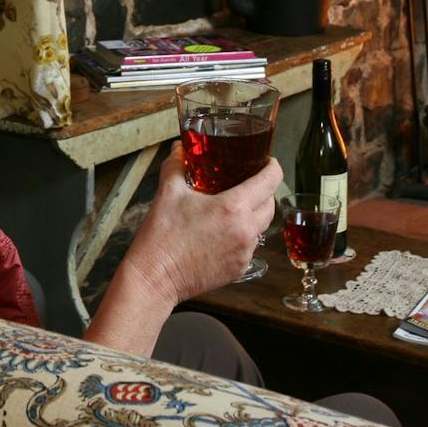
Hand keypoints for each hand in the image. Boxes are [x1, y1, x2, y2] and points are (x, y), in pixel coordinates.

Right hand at [119, 147, 280, 306]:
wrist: (155, 277)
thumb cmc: (161, 236)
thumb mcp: (167, 191)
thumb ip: (176, 164)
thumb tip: (180, 149)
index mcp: (233, 208)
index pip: (270, 181)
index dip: (272, 167)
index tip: (266, 161)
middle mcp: (245, 232)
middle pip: (271, 205)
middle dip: (265, 191)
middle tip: (248, 181)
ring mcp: (244, 253)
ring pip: (261, 227)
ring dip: (253, 214)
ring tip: (232, 207)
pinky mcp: (238, 270)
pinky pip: (249, 247)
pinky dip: (242, 236)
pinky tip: (222, 232)